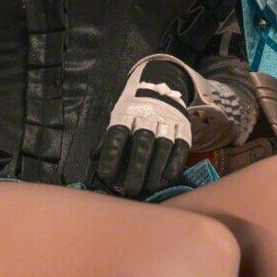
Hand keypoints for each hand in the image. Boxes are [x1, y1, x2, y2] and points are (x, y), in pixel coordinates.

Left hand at [96, 56, 193, 196]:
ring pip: (162, 147)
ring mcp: (167, 121)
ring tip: (149, 189)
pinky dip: (175, 164)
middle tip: (130, 191)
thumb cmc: (134, 110)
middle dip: (136, 169)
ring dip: (156, 171)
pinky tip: (167, 179)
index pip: (117, 135)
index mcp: (126, 114)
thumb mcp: (117, 117)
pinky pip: (180, 147)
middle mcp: (147, 117)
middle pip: (142, 144)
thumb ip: (107, 139)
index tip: (106, 176)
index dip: (111, 156)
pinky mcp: (183, 128)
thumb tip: (93, 157)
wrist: (162, 85)